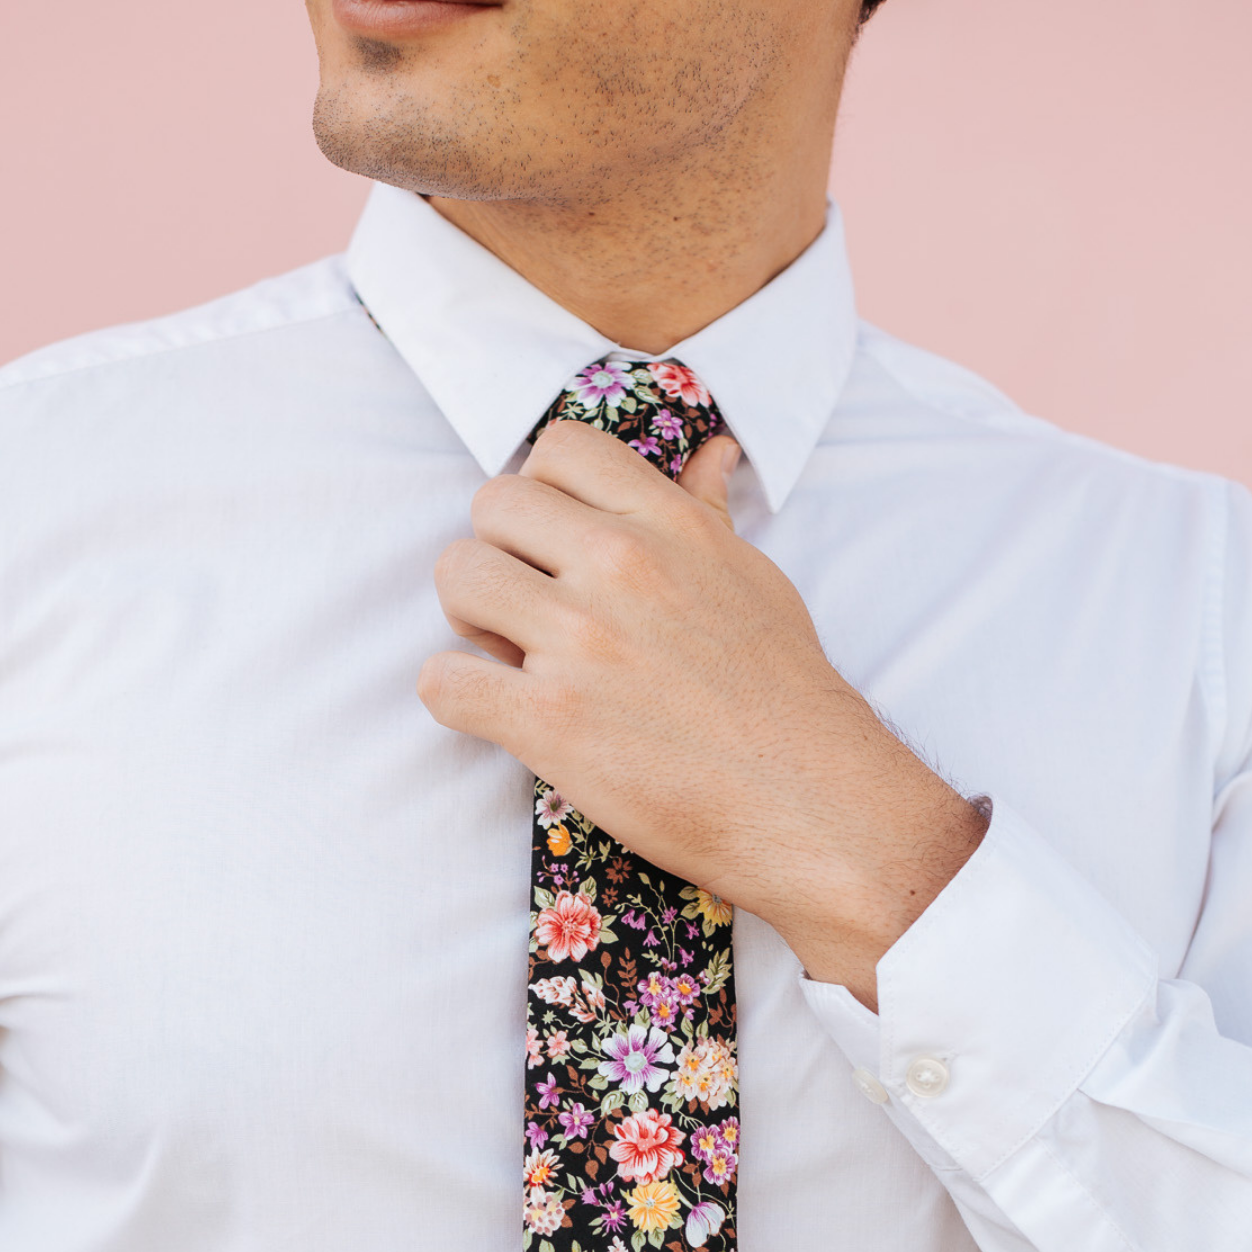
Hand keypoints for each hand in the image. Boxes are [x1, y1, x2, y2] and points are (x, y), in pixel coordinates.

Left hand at [420, 421, 985, 1006]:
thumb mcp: (752, 580)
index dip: (540, 493)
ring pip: (457, 578)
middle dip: (497, 555)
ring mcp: (582, 642)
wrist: (809, 803)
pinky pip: (442, 681)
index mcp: (667, 524)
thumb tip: (712, 454)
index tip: (553, 545)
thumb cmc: (782, 695)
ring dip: (470, 622)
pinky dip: (455, 698)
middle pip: (491, 506)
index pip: (558, 448)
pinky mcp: (550, 720)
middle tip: (526, 612)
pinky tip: (496, 714)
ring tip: (513, 661)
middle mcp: (622, 567)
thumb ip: (706, 515)